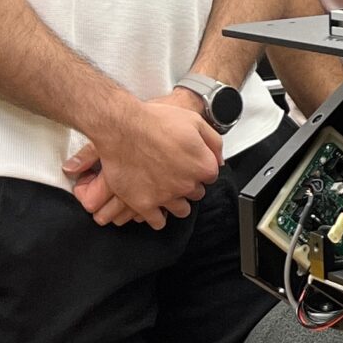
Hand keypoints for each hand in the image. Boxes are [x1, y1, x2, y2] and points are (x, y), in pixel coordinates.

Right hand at [65, 95, 219, 228]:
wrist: (122, 128)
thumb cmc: (155, 122)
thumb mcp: (195, 121)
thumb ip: (214, 142)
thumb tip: (220, 159)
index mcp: (202, 166)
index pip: (210, 176)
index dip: (199, 169)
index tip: (189, 164)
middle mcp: (187, 184)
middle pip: (196, 193)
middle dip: (188, 185)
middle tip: (174, 174)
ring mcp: (166, 196)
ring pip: (181, 210)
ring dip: (176, 202)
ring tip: (166, 191)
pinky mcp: (144, 204)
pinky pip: (157, 221)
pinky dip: (157, 217)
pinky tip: (154, 208)